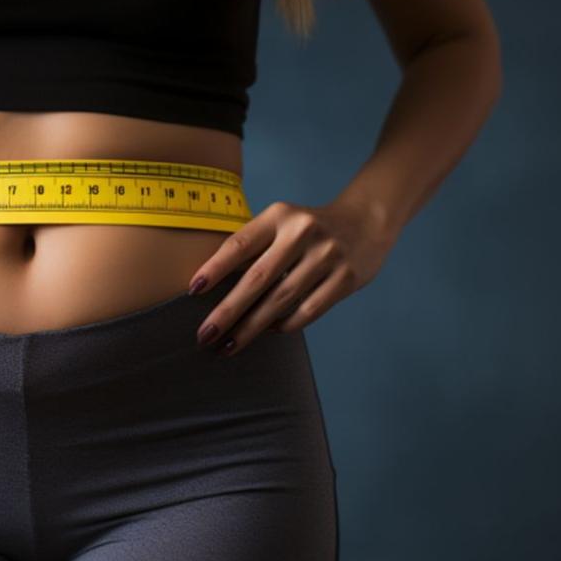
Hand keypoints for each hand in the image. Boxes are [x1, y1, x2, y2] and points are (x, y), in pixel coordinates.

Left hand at [187, 196, 396, 354]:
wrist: (367, 221)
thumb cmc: (310, 229)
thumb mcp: (283, 223)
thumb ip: (256, 247)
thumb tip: (214, 290)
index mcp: (281, 215)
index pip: (240, 244)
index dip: (215, 268)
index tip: (193, 291)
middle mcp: (303, 232)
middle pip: (258, 278)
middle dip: (228, 310)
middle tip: (205, 335)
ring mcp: (328, 256)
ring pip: (281, 300)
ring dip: (252, 327)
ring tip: (230, 345)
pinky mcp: (346, 278)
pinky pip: (309, 310)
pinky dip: (285, 325)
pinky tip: (268, 332)